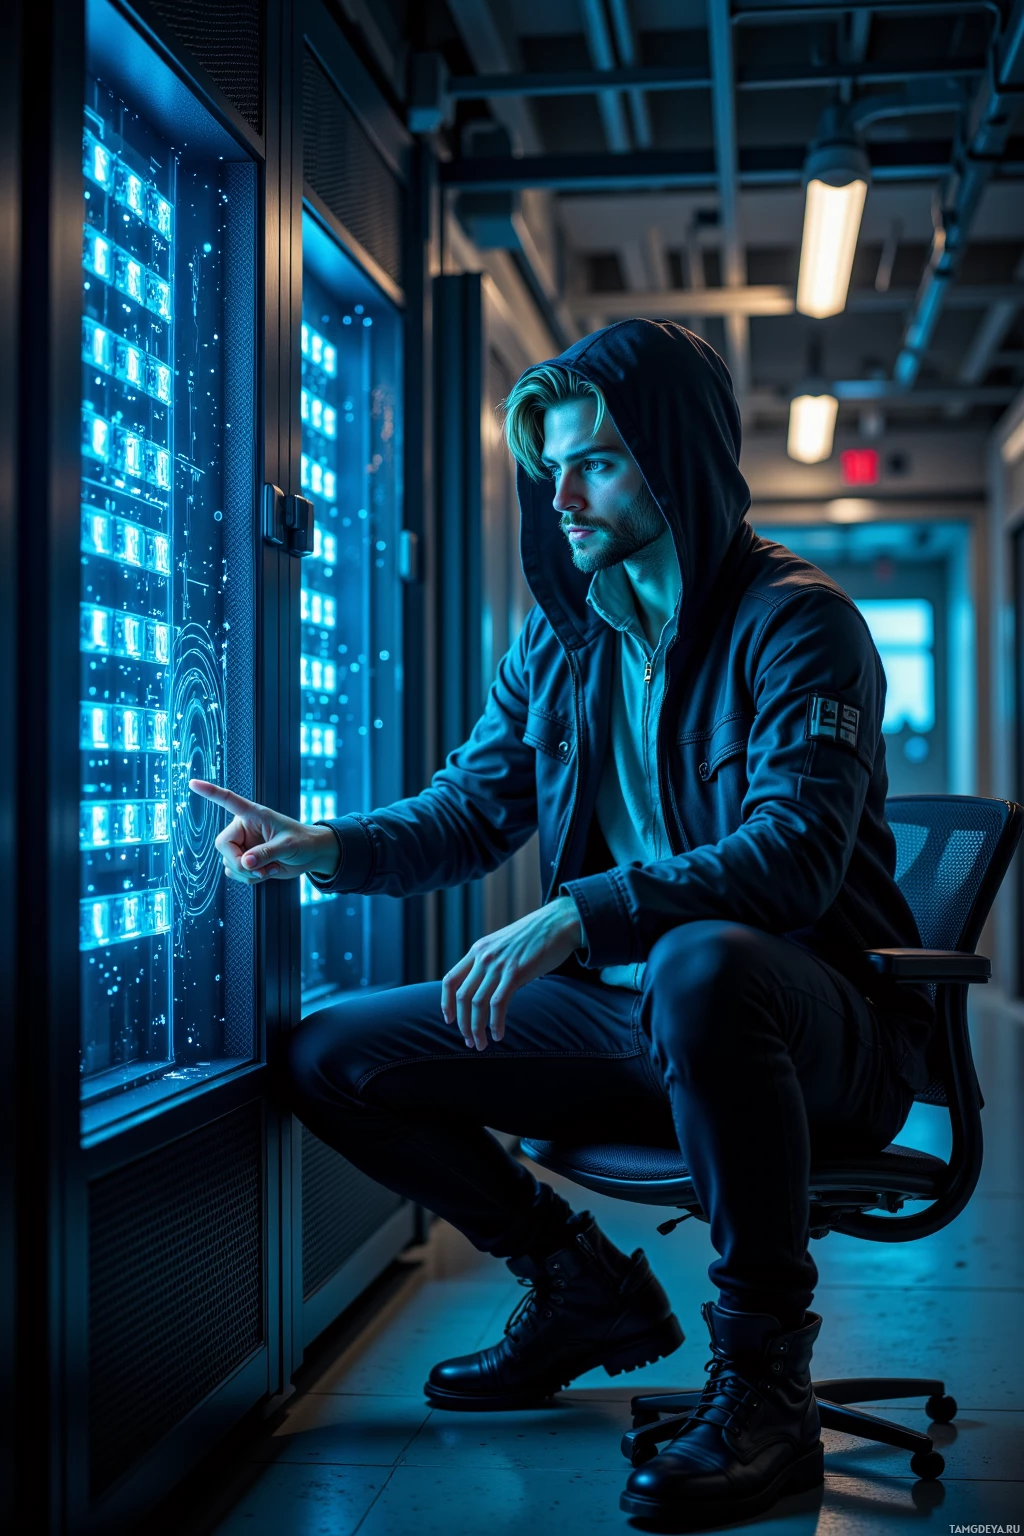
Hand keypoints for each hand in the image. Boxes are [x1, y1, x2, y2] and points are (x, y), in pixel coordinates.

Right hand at [188, 780, 340, 883]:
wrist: (310, 855)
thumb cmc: (303, 842)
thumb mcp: (288, 846)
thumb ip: (267, 853)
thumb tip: (245, 863)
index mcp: (253, 814)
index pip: (228, 800)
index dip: (210, 792)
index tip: (193, 783)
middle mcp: (244, 828)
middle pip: (222, 845)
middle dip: (238, 862)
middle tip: (258, 869)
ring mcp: (243, 845)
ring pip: (228, 863)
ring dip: (247, 873)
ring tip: (269, 868)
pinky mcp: (245, 860)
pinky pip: (235, 873)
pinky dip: (249, 878)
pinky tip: (266, 872)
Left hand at [441, 896, 584, 1050]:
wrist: (559, 922)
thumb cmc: (536, 937)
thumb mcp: (505, 946)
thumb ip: (493, 964)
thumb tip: (488, 989)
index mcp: (478, 949)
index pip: (450, 980)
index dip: (446, 1003)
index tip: (450, 1020)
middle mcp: (484, 957)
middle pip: (462, 997)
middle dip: (463, 1024)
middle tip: (470, 1041)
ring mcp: (499, 964)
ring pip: (477, 1004)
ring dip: (477, 1029)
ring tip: (482, 1044)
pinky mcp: (515, 973)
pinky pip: (498, 1004)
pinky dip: (495, 1024)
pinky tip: (499, 1035)